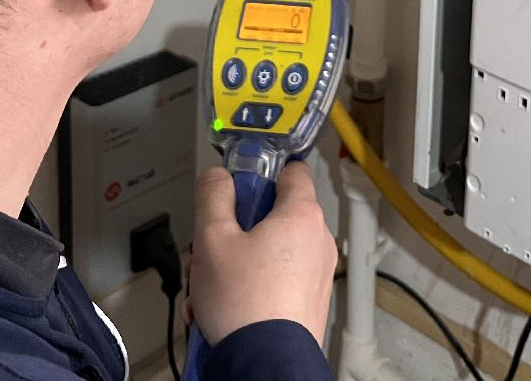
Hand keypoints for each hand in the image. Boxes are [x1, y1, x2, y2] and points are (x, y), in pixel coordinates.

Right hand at [187, 162, 337, 346]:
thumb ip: (213, 196)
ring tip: (214, 285)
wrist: (265, 364)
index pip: (290, 170)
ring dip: (239, 260)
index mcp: (301, 215)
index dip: (260, 172)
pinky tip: (225, 304)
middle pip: (274, 214)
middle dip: (238, 227)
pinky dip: (252, 285)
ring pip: (271, 250)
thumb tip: (217, 177)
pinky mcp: (310, 300)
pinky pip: (277, 279)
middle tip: (215, 244)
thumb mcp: (212, 239)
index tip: (238, 182)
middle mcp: (318, 240)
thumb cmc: (245, 306)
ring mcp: (318, 273)